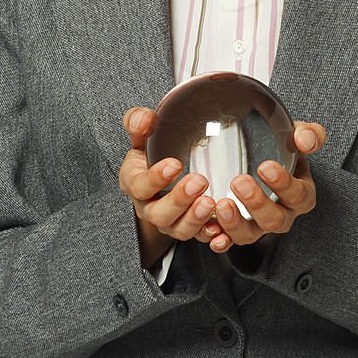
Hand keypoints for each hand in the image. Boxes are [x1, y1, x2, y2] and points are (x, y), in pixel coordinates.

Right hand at [118, 106, 225, 269]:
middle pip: (160, 213)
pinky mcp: (191, 229)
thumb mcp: (143, 136)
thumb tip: (144, 118)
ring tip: (211, 202)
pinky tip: (222, 230)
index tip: (175, 164)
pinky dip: (211, 236)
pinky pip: (200, 238)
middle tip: (199, 181)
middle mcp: (151, 207)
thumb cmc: (153, 154)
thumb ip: (139, 123)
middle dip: (179, 200)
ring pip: (180, 230)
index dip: (155, 178)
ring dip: (195, 219)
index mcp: (136, 183)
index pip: (140, 186)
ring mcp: (171, 222)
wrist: (164, 176)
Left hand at [209, 121, 326, 253]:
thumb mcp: (297, 135)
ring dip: (235, 224)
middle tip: (239, 181)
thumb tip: (305, 141)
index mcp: (301, 194)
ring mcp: (258, 226)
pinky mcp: (237, 230)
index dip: (284, 184)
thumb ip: (308, 134)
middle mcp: (282, 214)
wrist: (260, 153)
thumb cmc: (282, 147)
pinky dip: (220, 240)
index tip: (265, 167)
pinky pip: (228, 241)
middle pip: (274, 220)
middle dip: (257, 203)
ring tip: (222, 204)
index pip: (298, 195)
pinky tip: (211, 231)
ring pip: (250, 235)